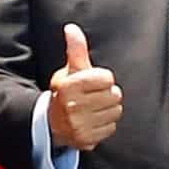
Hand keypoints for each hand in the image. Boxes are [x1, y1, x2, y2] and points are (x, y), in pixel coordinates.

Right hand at [44, 24, 123, 154]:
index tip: (92, 82)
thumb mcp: (69, 70)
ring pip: (116, 111)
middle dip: (107, 93)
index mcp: (70, 87)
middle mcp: (74, 108)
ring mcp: (80, 126)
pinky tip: (94, 120)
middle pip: (115, 95)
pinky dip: (106, 124)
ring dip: (108, 108)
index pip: (107, 78)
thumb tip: (71, 28)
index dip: (102, 78)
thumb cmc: (65, 92)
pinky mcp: (87, 140)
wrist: (52, 123)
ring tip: (95, 107)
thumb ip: (76, 49)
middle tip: (94, 95)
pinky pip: (111, 127)